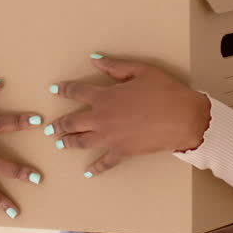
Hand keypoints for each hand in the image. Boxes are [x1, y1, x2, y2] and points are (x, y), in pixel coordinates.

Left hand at [48, 55, 210, 177]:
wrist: (182, 118)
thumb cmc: (164, 91)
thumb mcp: (140, 71)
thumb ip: (114, 66)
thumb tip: (94, 59)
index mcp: (104, 97)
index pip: (76, 92)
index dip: (63, 90)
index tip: (54, 90)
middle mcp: (101, 119)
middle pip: (72, 122)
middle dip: (59, 124)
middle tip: (49, 127)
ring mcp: (109, 138)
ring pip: (81, 142)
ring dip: (68, 143)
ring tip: (59, 144)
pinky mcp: (122, 153)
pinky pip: (104, 163)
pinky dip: (95, 168)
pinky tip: (87, 172)